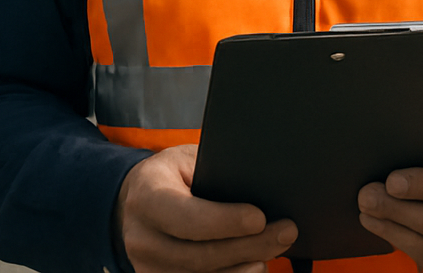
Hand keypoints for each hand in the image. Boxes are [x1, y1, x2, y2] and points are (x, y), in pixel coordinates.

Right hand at [116, 144, 296, 272]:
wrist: (136, 202)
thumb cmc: (173, 176)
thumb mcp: (188, 161)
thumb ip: (216, 171)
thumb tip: (259, 180)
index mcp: (147, 198)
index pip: (186, 217)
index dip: (225, 222)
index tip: (259, 218)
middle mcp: (142, 238)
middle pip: (199, 254)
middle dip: (249, 246)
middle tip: (286, 232)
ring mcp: (146, 267)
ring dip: (242, 268)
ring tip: (274, 251)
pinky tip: (254, 268)